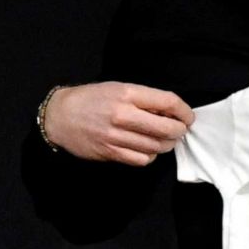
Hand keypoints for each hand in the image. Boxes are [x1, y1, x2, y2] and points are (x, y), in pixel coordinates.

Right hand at [43, 81, 194, 165]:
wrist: (60, 116)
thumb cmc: (90, 99)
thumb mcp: (117, 88)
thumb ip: (143, 99)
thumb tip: (169, 111)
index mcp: (127, 94)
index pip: (168, 102)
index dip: (184, 111)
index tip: (188, 116)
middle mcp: (122, 115)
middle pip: (166, 128)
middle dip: (179, 131)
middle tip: (179, 130)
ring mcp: (116, 136)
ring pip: (156, 146)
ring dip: (166, 145)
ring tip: (164, 139)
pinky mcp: (110, 153)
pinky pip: (141, 159)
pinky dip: (150, 156)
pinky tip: (147, 149)